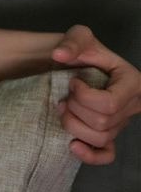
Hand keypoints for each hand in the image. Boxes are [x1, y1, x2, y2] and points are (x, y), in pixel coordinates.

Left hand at [51, 25, 140, 164]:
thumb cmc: (83, 51)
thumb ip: (72, 42)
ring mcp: (121, 123)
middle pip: (102, 122)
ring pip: (100, 138)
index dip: (84, 97)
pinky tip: (73, 145)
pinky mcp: (109, 135)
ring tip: (63, 109)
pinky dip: (90, 155)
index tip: (73, 82)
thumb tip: (59, 55)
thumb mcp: (80, 37)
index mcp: (132, 82)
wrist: (76, 66)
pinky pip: (106, 155)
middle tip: (65, 96)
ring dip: (74, 126)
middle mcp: (132, 105)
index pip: (109, 104)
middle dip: (75, 109)